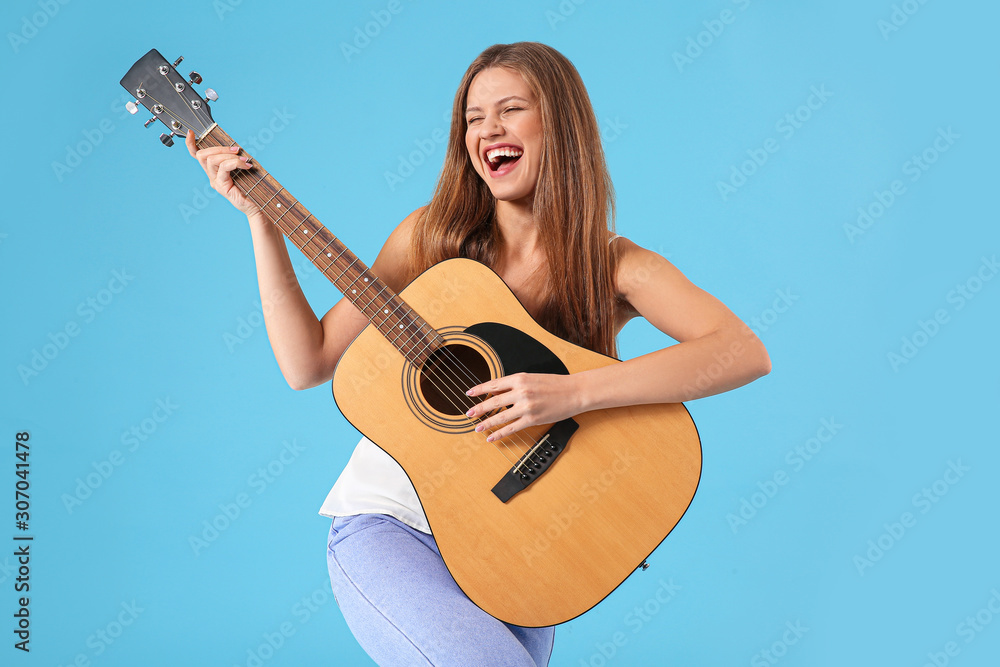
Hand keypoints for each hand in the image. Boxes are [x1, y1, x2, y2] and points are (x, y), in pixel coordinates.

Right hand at [185, 129, 259, 216]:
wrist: (257, 205)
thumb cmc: (252, 187)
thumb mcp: (242, 168)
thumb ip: (234, 158)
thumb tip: (236, 147)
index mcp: (214, 170)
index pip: (198, 156)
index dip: (191, 144)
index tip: (191, 133)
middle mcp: (212, 176)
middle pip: (203, 155)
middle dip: (219, 148)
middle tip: (236, 150)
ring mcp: (216, 182)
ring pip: (212, 160)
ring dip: (229, 156)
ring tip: (244, 160)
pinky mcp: (222, 187)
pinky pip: (224, 168)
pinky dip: (235, 163)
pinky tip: (246, 166)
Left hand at [464, 373, 582, 441]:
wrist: (575, 391)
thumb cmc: (556, 384)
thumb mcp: (532, 378)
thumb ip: (514, 384)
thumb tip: (496, 392)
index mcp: (520, 378)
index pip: (494, 384)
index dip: (479, 389)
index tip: (469, 393)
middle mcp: (521, 392)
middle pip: (493, 401)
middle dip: (479, 408)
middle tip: (468, 413)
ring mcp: (526, 407)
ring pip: (500, 416)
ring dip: (486, 423)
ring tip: (477, 427)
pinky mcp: (533, 419)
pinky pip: (511, 428)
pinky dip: (500, 433)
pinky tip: (492, 437)